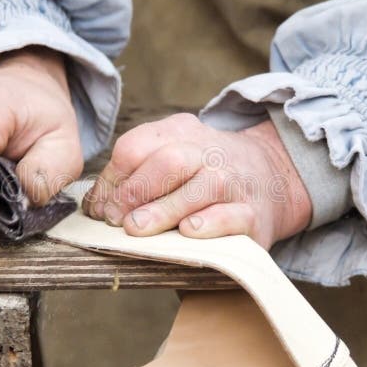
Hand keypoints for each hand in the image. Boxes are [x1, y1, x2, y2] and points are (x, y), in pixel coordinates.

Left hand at [84, 113, 311, 248]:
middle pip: (168, 161)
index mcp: (180, 133)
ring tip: (137, 229)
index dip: (111, 180)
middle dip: (134, 191)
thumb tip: (96, 206)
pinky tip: (188, 233)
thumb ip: (136, 175)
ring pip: (200, 189)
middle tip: (114, 220)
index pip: (135, 147)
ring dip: (163, 210)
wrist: (270, 175)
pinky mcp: (252, 214)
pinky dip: (209, 225)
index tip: (98, 208)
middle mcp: (208, 152)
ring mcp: (233, 182)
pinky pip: (232, 217)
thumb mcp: (172, 155)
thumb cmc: (202, 176)